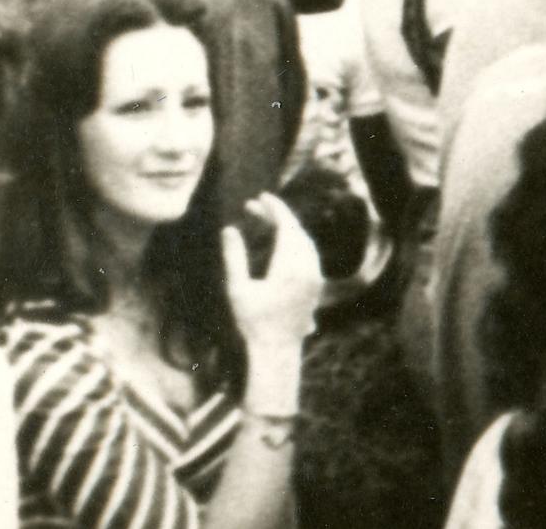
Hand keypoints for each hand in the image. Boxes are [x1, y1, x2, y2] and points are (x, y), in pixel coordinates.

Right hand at [224, 196, 325, 351]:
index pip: (287, 226)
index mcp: (290, 267)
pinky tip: (277, 239)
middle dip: (276, 215)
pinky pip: (308, 253)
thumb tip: (229, 229)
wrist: (278, 349)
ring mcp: (315, 276)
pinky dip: (293, 241)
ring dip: (285, 227)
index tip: (262, 196)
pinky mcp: (316, 283)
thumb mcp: (237, 288)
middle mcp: (308, 268)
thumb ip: (234, 257)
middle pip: (296, 231)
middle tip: (253, 206)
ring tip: (262, 218)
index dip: (276, 208)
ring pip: (304, 241)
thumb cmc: (252, 321)